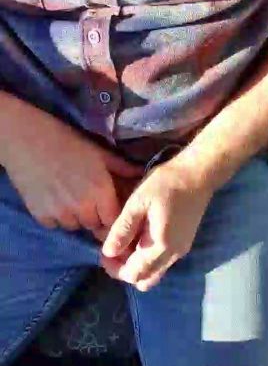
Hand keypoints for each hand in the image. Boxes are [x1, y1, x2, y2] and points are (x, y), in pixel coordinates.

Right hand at [3, 102, 143, 233]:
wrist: (27, 139)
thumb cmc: (67, 142)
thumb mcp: (99, 153)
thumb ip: (122, 168)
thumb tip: (143, 174)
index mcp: (101, 192)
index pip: (114, 221)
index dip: (113, 217)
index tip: (109, 209)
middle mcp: (83, 208)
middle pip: (95, 225)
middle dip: (95, 216)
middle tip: (88, 198)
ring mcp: (61, 214)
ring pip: (75, 226)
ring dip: (76, 217)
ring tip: (69, 195)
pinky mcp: (41, 216)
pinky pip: (55, 224)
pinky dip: (56, 216)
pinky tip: (53, 197)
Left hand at [101, 160, 213, 290]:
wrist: (198, 174)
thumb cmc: (166, 183)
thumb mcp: (138, 202)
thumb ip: (123, 228)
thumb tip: (108, 252)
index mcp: (161, 246)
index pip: (134, 274)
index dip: (115, 268)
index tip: (104, 253)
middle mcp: (173, 255)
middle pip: (145, 280)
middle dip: (126, 271)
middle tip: (113, 252)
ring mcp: (180, 251)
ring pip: (154, 272)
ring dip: (137, 265)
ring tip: (125, 244)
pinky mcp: (184, 244)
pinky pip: (162, 262)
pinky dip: (148, 258)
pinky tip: (140, 238)